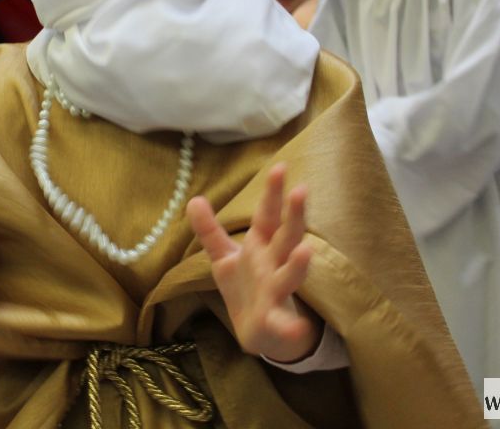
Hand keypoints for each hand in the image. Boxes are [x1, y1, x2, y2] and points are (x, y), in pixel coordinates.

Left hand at [187, 164, 322, 363]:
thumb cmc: (246, 288)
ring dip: (298, 264)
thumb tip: (193, 199)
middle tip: (301, 191)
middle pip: (285, 237)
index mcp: (262, 247)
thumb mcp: (224, 257)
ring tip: (306, 250)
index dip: (273, 193)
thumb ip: (210, 230)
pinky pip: (284, 325)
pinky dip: (293, 328)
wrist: (261, 333)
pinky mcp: (274, 321)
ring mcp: (276, 292)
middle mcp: (273, 264)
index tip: (281, 167)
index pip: (268, 215)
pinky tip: (299, 329)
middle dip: (294, 216)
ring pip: (290, 275)